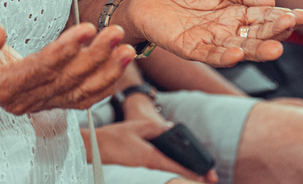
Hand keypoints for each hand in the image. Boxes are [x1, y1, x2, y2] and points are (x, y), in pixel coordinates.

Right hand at [0, 22, 133, 114]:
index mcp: (4, 86)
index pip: (42, 67)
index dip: (66, 49)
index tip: (87, 29)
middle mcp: (24, 100)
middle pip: (67, 79)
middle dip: (95, 56)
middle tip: (116, 33)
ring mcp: (37, 103)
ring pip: (79, 91)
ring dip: (106, 71)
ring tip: (126, 49)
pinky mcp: (47, 100)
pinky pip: (80, 97)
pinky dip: (102, 83)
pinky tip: (118, 65)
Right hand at [85, 120, 215, 182]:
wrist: (96, 147)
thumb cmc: (114, 137)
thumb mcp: (138, 126)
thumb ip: (156, 127)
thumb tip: (171, 128)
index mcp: (151, 157)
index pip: (176, 167)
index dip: (192, 172)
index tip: (205, 175)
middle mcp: (149, 164)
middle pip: (174, 170)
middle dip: (190, 173)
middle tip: (206, 176)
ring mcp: (144, 166)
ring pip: (168, 168)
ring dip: (181, 169)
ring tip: (196, 170)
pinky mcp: (140, 164)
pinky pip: (160, 165)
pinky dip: (171, 165)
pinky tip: (175, 160)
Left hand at [126, 0, 302, 66]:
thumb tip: (267, 0)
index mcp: (236, 11)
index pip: (266, 15)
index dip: (286, 16)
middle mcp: (228, 29)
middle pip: (258, 33)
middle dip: (276, 31)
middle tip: (293, 26)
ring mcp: (212, 40)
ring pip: (240, 48)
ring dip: (257, 50)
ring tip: (276, 48)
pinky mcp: (192, 48)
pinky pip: (211, 55)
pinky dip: (224, 57)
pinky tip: (237, 54)